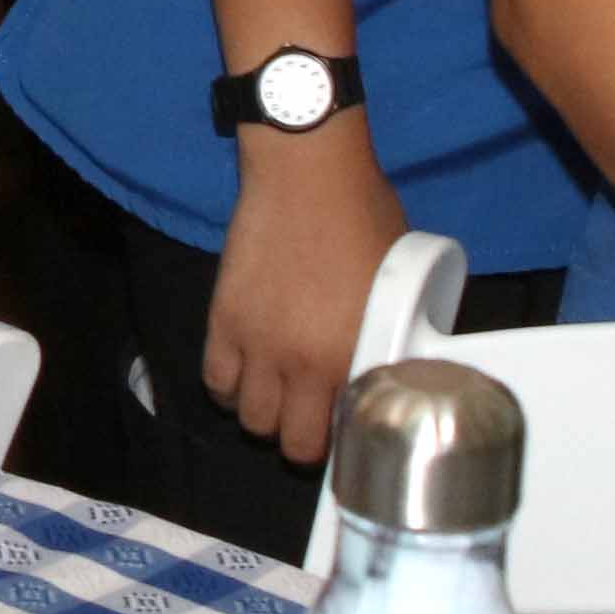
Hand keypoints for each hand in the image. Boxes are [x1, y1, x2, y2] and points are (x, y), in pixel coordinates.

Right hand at [196, 127, 410, 474]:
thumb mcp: (398, 279)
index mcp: (354, 352)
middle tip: (311, 421)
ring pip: (250, 419)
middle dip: (302, 440)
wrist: (306, 171)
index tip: (350, 429)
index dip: (348, 439)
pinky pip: (215, 381)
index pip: (346, 431)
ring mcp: (257, 344)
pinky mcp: (223, 321)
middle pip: (290, 442)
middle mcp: (302, 361)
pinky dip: (229, 388)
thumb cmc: (364, 214)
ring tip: (277, 395)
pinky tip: (245, 374)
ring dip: (264, 415)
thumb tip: (395, 359)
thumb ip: (392, 328)